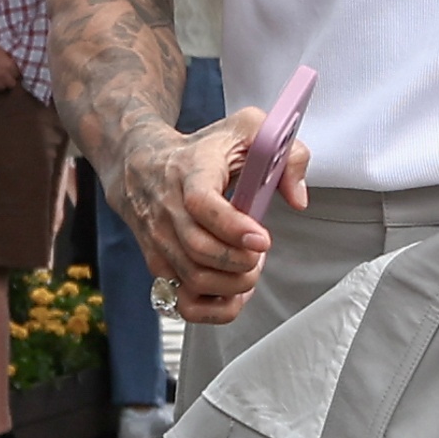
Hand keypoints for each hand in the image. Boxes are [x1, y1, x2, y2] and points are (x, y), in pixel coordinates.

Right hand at [0, 36, 20, 92]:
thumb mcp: (2, 53)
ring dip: (1, 84)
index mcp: (9, 66)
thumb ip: (7, 63)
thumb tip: (10, 68)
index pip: (17, 75)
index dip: (13, 73)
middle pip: (12, 84)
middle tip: (5, 76)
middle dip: (9, 80)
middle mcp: (4, 75)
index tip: (10, 71)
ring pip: (2, 88)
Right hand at [114, 112, 308, 323]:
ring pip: (194, 279)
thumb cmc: (201, 150)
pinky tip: (233, 287)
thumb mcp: (247, 131)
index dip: (233, 227)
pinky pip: (185, 302)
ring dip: (233, 283)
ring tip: (248, 266)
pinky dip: (217, 306)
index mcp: (190, 171)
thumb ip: (286, 154)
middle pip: (200, 250)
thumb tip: (298, 197)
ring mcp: (159, 240)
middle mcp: (168, 208)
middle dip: (242, 262)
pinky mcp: (157, 264)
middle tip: (259, 253)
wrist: (139, 164)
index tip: (262, 240)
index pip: (202, 203)